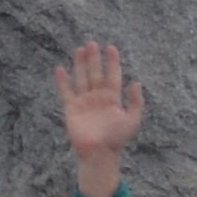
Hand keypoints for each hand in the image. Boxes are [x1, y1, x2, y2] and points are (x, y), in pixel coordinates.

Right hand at [59, 39, 147, 196]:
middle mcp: (98, 97)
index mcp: (112, 99)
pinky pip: (66, 91)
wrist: (99, 153)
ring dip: (80, 64)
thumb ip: (136, 102)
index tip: (111, 47)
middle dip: (94, 58)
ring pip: (81, 78)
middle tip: (92, 42)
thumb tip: (136, 82)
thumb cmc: (117, 139)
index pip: (112, 75)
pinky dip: (62, 81)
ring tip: (79, 49)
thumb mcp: (132, 120)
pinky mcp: (71, 108)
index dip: (112, 62)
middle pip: (95, 73)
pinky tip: (60, 68)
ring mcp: (84, 102)